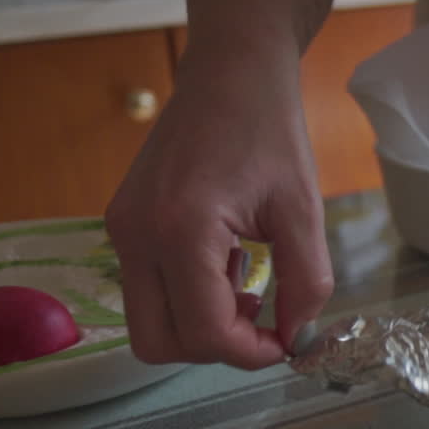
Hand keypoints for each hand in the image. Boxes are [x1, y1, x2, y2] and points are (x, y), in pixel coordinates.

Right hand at [104, 47, 333, 369]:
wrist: (229, 75)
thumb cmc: (268, 132)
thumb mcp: (303, 211)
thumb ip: (306, 283)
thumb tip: (296, 339)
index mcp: (180, 230)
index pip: (202, 333)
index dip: (249, 353)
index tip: (284, 342)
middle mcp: (136, 235)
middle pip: (159, 343)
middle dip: (216, 347)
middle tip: (262, 321)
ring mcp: (122, 231)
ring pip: (149, 323)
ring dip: (201, 324)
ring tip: (247, 283)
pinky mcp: (123, 225)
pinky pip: (148, 290)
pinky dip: (187, 297)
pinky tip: (227, 264)